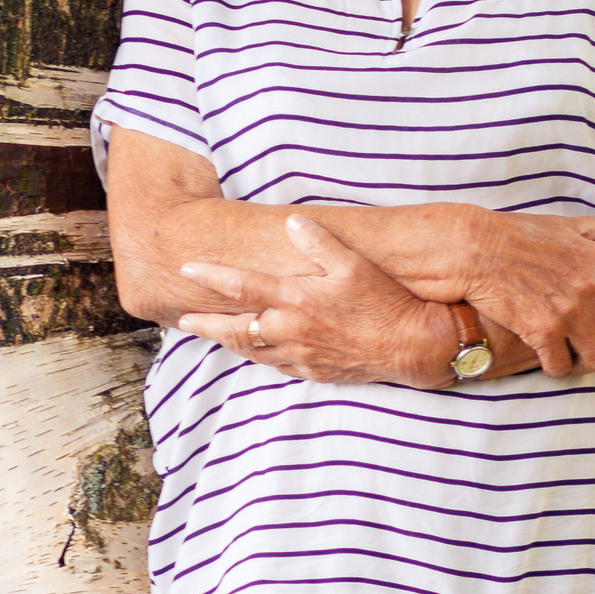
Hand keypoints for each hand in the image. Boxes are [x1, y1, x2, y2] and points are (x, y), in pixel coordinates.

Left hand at [175, 218, 455, 388]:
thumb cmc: (384, 301)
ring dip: (228, 343)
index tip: (187, 269)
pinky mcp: (315, 371)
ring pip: (253, 351)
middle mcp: (291, 330)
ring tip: (211, 335)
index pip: (242, 286)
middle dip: (206, 325)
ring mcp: (301, 355)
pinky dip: (259, 358)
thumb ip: (318, 242)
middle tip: (182, 320)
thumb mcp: (353, 263)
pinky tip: (255, 353)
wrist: (412, 346)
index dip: (211, 277)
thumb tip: (292, 221)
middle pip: (236, 330)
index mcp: (296, 300)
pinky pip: (276, 366)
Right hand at [452, 209, 594, 376]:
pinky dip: (555, 369)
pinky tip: (548, 362)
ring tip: (575, 364)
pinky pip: (559, 364)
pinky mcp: (540, 328)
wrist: (470, 247)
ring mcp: (568, 309)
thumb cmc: (513, 234)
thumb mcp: (561, 225)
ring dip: (586, 367)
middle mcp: (592, 287)